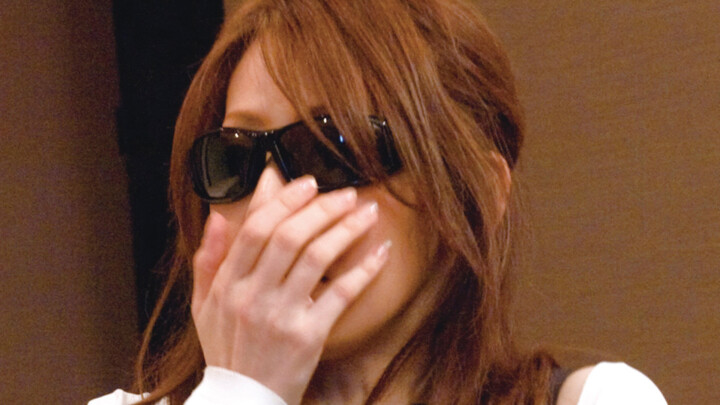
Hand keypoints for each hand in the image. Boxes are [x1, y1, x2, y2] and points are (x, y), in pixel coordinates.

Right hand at [191, 176, 389, 404]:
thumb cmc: (228, 349)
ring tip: (366, 213)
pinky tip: (380, 251)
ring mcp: (281, 316)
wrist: (243, 400)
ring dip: (346, 229)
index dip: (283, 200)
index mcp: (227, 284)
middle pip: (289, 236)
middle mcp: (252, 296)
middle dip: (321, 208)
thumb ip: (208, 260)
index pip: (255, 229)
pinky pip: (341, 294)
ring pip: (317, 257)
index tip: (307, 182)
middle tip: (346, 193)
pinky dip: (363, 269)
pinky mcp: (309, 336)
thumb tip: (218, 217)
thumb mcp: (204, 306)